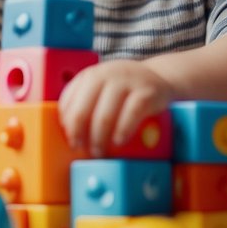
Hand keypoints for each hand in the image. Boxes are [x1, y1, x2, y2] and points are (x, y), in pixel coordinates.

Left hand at [58, 60, 173, 155]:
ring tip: (99, 152)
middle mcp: (105, 75)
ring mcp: (126, 83)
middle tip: (81, 149)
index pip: (67, 103)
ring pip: (104, 116)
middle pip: (82, 111)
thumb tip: (69, 132)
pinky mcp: (146, 93)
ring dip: (98, 139)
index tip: (71, 141)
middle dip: (78, 135)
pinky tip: (119, 142)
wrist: (160, 77)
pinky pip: (130, 115)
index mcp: (88, 76)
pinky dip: (122, 131)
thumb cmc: (124, 89)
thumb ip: (84, 102)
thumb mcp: (101, 89)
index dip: (67, 126)